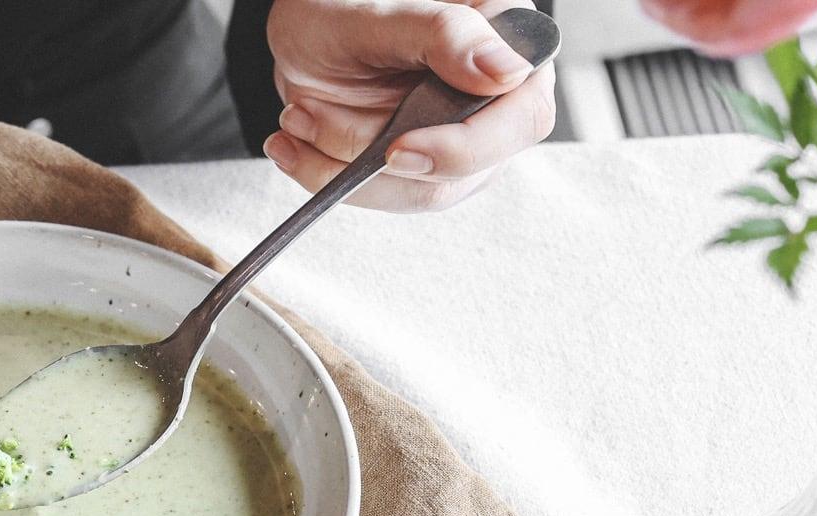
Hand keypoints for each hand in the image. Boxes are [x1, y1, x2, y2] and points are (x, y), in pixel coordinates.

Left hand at [261, 0, 556, 211]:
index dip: (465, 146)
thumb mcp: (379, 11)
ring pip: (420, 190)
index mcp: (507, 39)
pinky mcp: (425, 168)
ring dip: (342, 159)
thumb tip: (507, 72)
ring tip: (298, 113)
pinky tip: (294, 141)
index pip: (522, 116)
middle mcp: (496, 95)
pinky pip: (385, 195)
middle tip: (312, 118)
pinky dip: (328, 173)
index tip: (398, 147)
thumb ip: (445, 34)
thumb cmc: (345, 4)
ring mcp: (464, 138)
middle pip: (470, 168)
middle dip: (380, 151)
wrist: (308, 31)